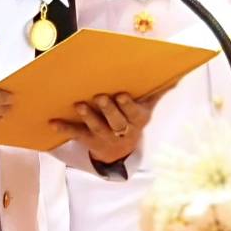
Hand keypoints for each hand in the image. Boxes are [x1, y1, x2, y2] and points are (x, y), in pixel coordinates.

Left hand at [49, 90, 165, 164]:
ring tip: (79, 105)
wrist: (120, 152)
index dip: (128, 106)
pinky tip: (52, 122)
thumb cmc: (132, 121)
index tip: (121, 95)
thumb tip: (178, 77)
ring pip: (96, 128)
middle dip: (108, 110)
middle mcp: (122, 131)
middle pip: (116, 122)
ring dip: (88, 117)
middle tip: (100, 97)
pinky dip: (64, 128)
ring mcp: (105, 137)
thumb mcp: (147, 109)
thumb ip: (158, 92)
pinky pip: (76, 134)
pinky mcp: (89, 141)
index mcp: (137, 121)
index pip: (134, 114)